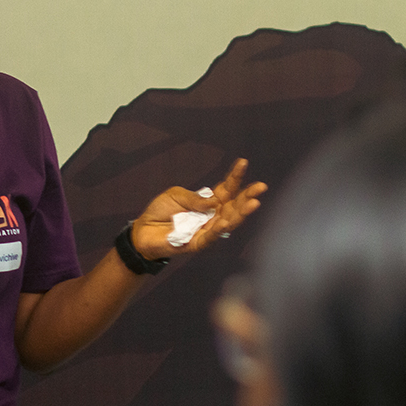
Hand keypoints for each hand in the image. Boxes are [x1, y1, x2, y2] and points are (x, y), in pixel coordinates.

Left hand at [131, 158, 265, 260]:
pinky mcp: (197, 243)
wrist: (143, 231)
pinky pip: (210, 237)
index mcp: (209, 201)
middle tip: (261, 187)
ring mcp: (207, 229)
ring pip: (228, 222)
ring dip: (241, 213)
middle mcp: (212, 215)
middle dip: (248, 196)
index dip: (235, 176)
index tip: (243, 162)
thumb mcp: (175, 195)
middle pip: (234, 205)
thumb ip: (194, 198)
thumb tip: (214, 201)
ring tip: (254, 203)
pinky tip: (226, 222)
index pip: (227, 188)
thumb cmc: (161, 211)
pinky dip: (218, 230)